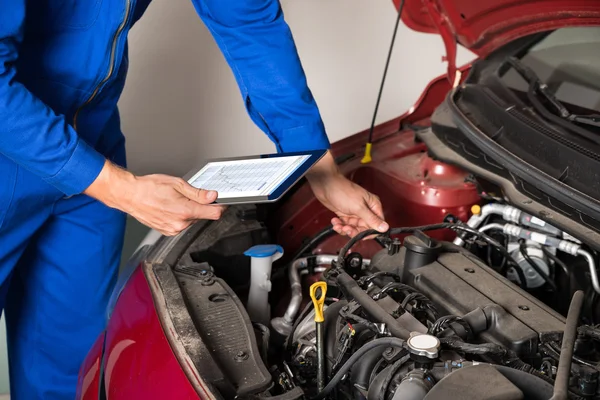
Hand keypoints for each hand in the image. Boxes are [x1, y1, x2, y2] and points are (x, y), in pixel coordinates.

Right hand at [84, 161, 225, 235]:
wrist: (129, 195)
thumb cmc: (148, 188)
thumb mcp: (177, 184)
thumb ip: (198, 193)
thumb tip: (212, 196)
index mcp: (185, 211)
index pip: (214, 213)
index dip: (221, 207)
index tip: (222, 202)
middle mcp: (180, 223)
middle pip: (202, 216)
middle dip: (200, 206)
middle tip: (189, 195)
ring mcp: (173, 229)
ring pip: (191, 220)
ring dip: (189, 211)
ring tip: (174, 200)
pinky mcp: (167, 232)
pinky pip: (181, 224)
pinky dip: (180, 216)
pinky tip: (170, 207)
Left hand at [306, 152, 387, 236]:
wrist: (325, 185)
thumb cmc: (343, 191)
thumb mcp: (359, 207)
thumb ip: (372, 219)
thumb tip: (385, 228)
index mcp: (373, 206)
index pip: (378, 224)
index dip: (370, 232)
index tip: (361, 235)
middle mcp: (366, 210)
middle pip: (365, 229)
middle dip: (355, 231)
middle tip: (346, 229)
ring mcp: (355, 213)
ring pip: (354, 228)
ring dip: (345, 229)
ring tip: (338, 225)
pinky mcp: (346, 214)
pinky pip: (345, 225)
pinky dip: (340, 226)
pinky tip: (335, 221)